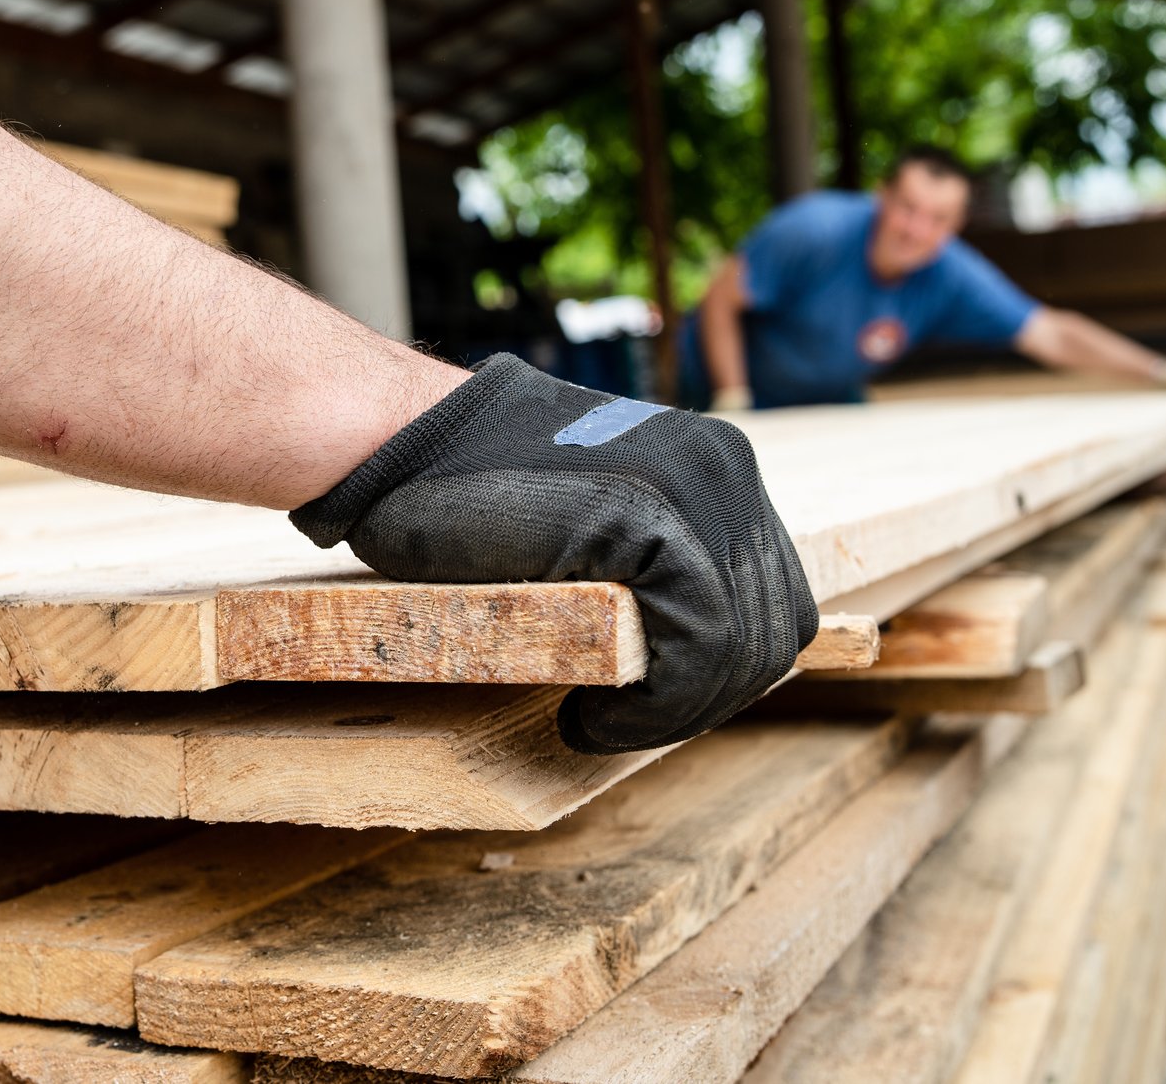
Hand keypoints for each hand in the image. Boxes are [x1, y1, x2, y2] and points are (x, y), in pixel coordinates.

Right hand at [291, 355, 818, 753]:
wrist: (396, 440)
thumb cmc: (466, 490)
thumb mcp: (593, 514)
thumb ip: (654, 557)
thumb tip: (688, 641)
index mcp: (718, 464)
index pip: (770, 596)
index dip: (722, 672)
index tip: (654, 706)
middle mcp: (723, 465)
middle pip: (769, 625)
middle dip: (702, 699)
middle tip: (622, 724)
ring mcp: (692, 484)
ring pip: (739, 643)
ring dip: (675, 709)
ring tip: (601, 722)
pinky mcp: (645, 515)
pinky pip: (698, 643)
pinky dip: (654, 704)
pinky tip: (590, 716)